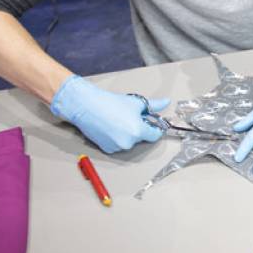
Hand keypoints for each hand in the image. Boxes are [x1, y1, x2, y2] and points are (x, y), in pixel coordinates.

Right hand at [50, 75, 166, 152]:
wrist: (87, 106)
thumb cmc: (110, 103)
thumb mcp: (136, 103)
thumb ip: (154, 105)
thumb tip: (166, 103)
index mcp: (138, 131)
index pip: (155, 135)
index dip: (154, 128)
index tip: (152, 123)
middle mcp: (128, 142)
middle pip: (141, 137)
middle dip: (139, 128)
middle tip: (130, 116)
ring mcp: (117, 147)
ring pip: (129, 141)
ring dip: (128, 133)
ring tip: (118, 120)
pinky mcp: (107, 149)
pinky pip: (118, 144)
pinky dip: (117, 138)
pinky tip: (111, 127)